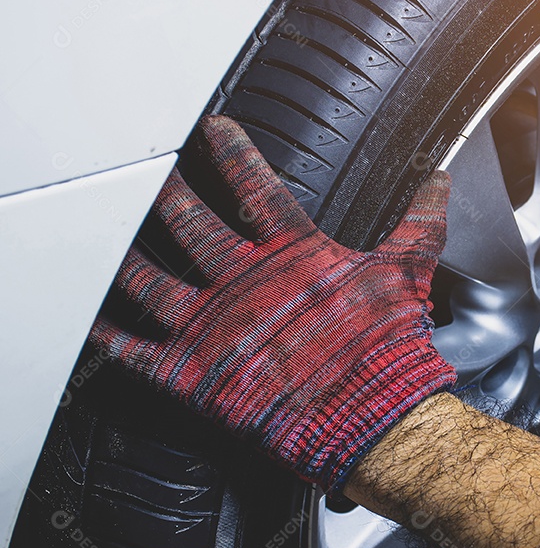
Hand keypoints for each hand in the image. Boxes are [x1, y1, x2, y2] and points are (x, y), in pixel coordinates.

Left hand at [91, 116, 455, 494]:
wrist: (374, 417)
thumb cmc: (387, 350)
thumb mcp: (409, 271)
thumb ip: (419, 222)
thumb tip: (438, 184)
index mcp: (292, 254)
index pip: (253, 186)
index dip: (231, 152)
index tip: (212, 131)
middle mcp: (244, 282)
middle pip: (188, 222)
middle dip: (165, 192)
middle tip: (149, 173)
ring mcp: (213, 326)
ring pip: (148, 280)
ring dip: (124, 257)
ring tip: (109, 236)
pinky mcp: (194, 373)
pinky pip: (133, 351)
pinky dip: (108, 336)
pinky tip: (92, 321)